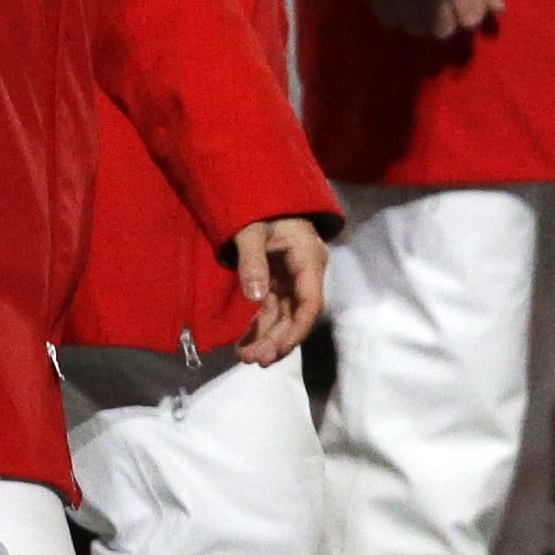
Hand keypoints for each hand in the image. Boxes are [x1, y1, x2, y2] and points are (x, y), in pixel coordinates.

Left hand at [228, 216, 329, 364]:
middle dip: (277, 340)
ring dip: (267, 338)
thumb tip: (254, 297)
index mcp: (309, 260)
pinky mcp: (278, 282)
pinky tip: (244, 344)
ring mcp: (291, 280)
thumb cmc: (260, 209)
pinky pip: (271, 310)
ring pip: (284, 317)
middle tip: (254, 360)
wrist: (262, 194)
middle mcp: (305, 275)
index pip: (310, 304)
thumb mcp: (251, 229)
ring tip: (246, 358)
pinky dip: (259, 327)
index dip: (297, 330)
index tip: (277, 349)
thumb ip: (252, 260)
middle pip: (297, 316)